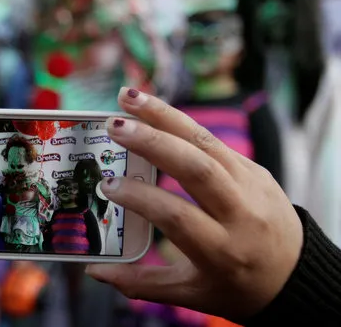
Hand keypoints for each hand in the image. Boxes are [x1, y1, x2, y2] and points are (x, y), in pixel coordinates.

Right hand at [86, 88, 302, 320]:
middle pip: (196, 167)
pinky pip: (214, 141)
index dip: (139, 198)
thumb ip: (141, 283)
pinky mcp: (255, 169)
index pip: (176, 215)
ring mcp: (253, 186)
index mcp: (222, 251)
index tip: (107, 186)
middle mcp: (241, 214)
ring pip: (207, 142)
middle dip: (151, 141)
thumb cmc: (238, 288)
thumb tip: (94, 270)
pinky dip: (180, 124)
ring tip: (128, 97)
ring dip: (164, 115)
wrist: (297, 277)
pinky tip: (153, 110)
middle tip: (113, 125)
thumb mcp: (191, 295)